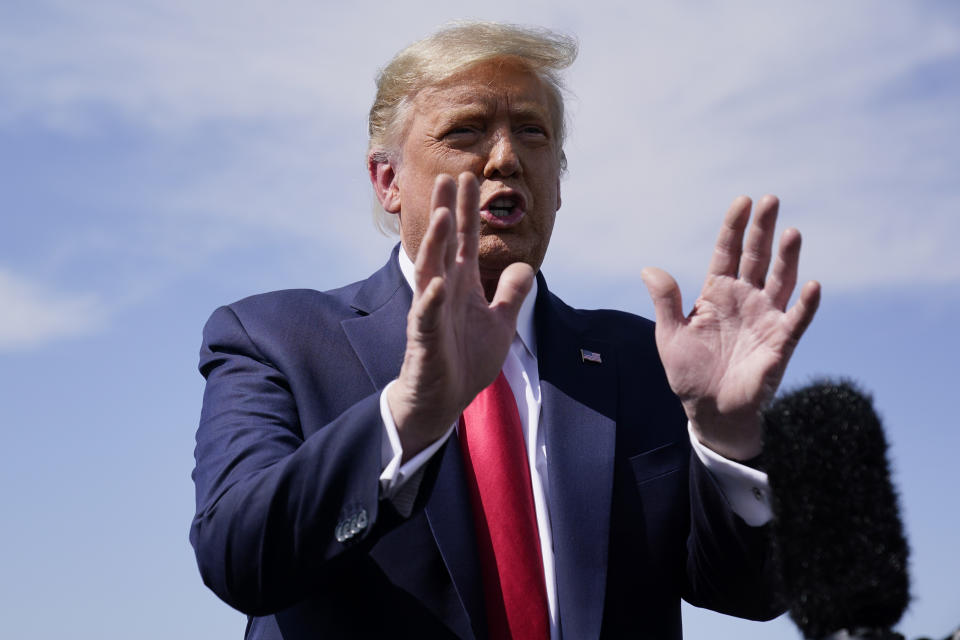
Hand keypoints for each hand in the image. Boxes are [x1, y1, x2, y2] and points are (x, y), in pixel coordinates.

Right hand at [387, 173, 534, 459]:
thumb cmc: (465, 359)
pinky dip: (431, 300)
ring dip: (437, 244)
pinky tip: (437, 284)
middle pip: (444, 245)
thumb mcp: (499, 323)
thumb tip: (526, 268)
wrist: (442, 398)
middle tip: (447, 175)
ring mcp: (432, 312)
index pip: (464, 240)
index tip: (469, 177)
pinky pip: (426, 315)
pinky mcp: (424, 339)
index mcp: (461, 285)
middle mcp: (444, 291)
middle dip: (447, 211)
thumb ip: (510, 294)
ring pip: (432, 271)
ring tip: (444, 215)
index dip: (467, 210)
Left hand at [641, 195, 819, 459]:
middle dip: (763, 229)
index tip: (742, 201)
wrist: (710, 410)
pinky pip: (797, 319)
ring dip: (787, 258)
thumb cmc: (689, 372)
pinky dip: (805, 304)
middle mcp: (745, 299)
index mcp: (717, 293)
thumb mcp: (670, 334)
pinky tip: (812, 285)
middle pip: (757, 257)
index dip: (734, 228)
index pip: (727, 252)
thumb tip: (648, 269)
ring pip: (780, 281)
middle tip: (771, 200)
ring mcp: (765, 318)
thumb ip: (665, 302)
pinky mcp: (781, 342)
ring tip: (791, 232)